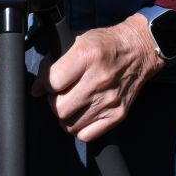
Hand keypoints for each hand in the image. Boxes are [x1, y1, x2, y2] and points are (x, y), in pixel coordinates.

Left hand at [30, 13, 164, 141]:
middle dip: (53, 101)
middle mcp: (98, 79)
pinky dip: (79, 128)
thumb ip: (55, 61)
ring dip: (65, 115)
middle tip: (59, 93)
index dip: (44, 83)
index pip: (52, 81)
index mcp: (87, 55)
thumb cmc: (106, 43)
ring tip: (71, 102)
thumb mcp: (78, 40)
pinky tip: (81, 113)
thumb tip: (36, 88)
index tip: (48, 81)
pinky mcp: (118, 115)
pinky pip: (86, 135)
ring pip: (69, 124)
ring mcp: (109, 100)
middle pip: (59, 107)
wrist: (139, 50)